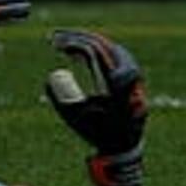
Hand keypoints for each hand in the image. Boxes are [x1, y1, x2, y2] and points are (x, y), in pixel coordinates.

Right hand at [45, 30, 145, 185]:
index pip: (97, 52)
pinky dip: (96, 50)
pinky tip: (78, 53)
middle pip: (104, 45)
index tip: (55, 43)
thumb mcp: (77, 118)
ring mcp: (132, 77)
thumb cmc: (99, 134)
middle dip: (78, 38)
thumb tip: (53, 75)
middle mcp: (129, 76)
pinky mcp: (130, 78)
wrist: (123, 148)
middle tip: (55, 37)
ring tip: (64, 42)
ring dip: (87, 42)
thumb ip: (63, 98)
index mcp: (117, 84)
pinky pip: (113, 56)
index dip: (75, 43)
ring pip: (110, 48)